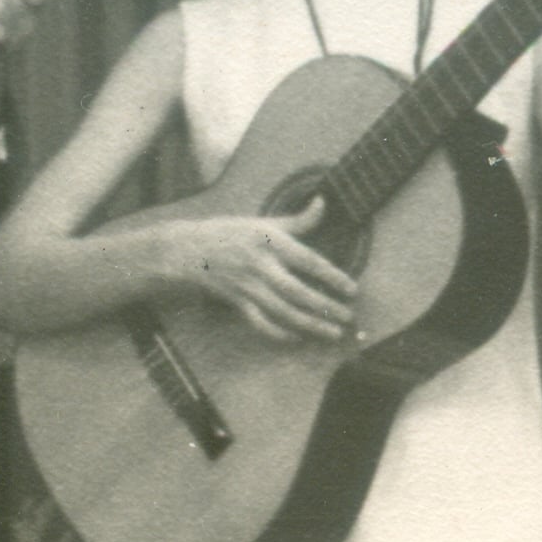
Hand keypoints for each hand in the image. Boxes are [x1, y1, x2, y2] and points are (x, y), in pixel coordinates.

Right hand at [156, 211, 354, 343]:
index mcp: (271, 243)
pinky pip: (260, 323)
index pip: (309, 261)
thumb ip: (298, 220)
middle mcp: (261, 266)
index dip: (333, 276)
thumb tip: (323, 202)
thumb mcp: (263, 221)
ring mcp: (248, 287)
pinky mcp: (238, 302)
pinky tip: (297, 338)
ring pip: (283, 312)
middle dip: (325, 307)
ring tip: (332, 333)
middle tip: (348, 317)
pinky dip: (279, 334)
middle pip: (298, 291)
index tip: (352, 289)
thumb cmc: (230, 232)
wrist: (190, 250)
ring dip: (310, 325)